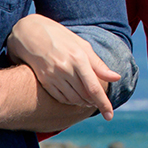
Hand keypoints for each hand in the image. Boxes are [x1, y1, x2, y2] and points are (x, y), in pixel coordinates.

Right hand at [7, 13, 121, 117]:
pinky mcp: (44, 80)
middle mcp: (66, 68)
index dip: (103, 103)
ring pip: (72, 99)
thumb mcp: (82, 46)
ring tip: (88, 101)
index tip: (110, 115)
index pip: (94, 87)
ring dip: (82, 102)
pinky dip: (70, 101)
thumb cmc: (61, 37)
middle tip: (98, 104)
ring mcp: (53, 75)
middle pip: (84, 96)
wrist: (31, 32)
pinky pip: (60, 97)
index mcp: (79, 58)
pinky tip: (74, 98)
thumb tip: (117, 78)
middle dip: (94, 103)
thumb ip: (99, 64)